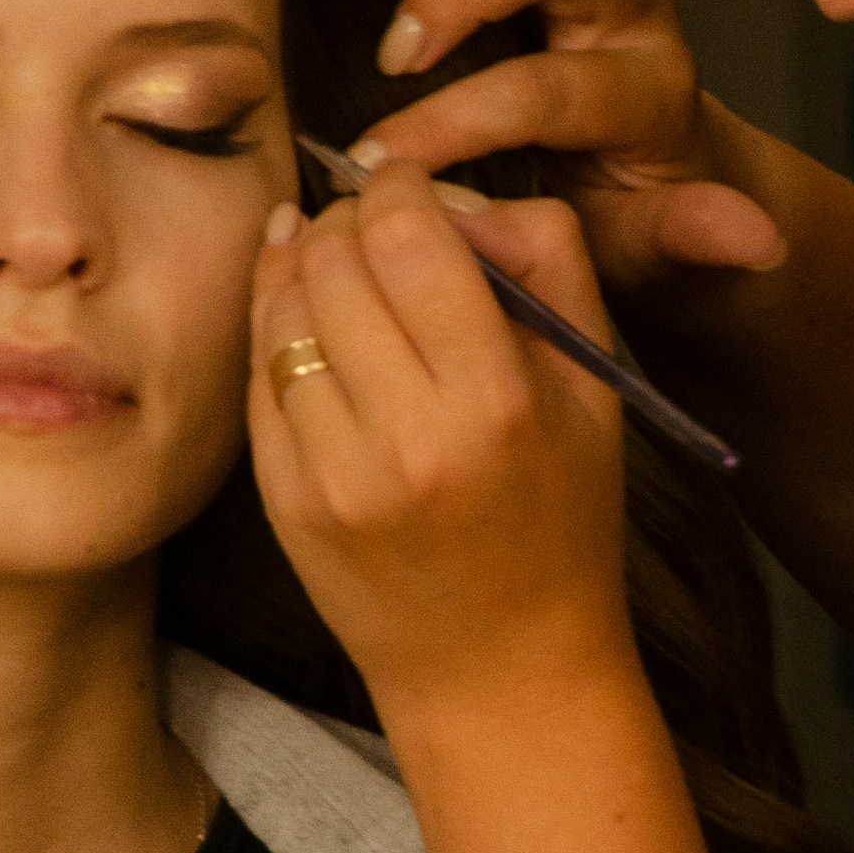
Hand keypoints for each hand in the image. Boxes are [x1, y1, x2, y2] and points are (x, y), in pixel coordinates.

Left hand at [247, 162, 640, 724]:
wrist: (501, 668)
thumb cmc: (563, 520)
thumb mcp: (595, 387)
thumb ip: (548, 264)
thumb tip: (458, 193)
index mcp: (495, 402)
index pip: (411, 237)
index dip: (400, 186)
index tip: (409, 184)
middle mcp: (407, 438)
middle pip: (337, 259)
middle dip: (349, 218)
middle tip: (370, 220)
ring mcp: (332, 474)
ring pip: (283, 308)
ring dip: (304, 263)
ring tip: (334, 258)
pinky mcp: (283, 500)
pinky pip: (259, 372)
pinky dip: (277, 326)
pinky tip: (306, 315)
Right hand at [362, 0, 789, 290]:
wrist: (664, 181)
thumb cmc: (630, 222)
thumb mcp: (653, 253)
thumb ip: (689, 236)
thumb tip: (756, 240)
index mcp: (649, 101)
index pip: (546, 93)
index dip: (456, 122)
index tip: (379, 158)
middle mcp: (645, 15)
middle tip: (399, 48)